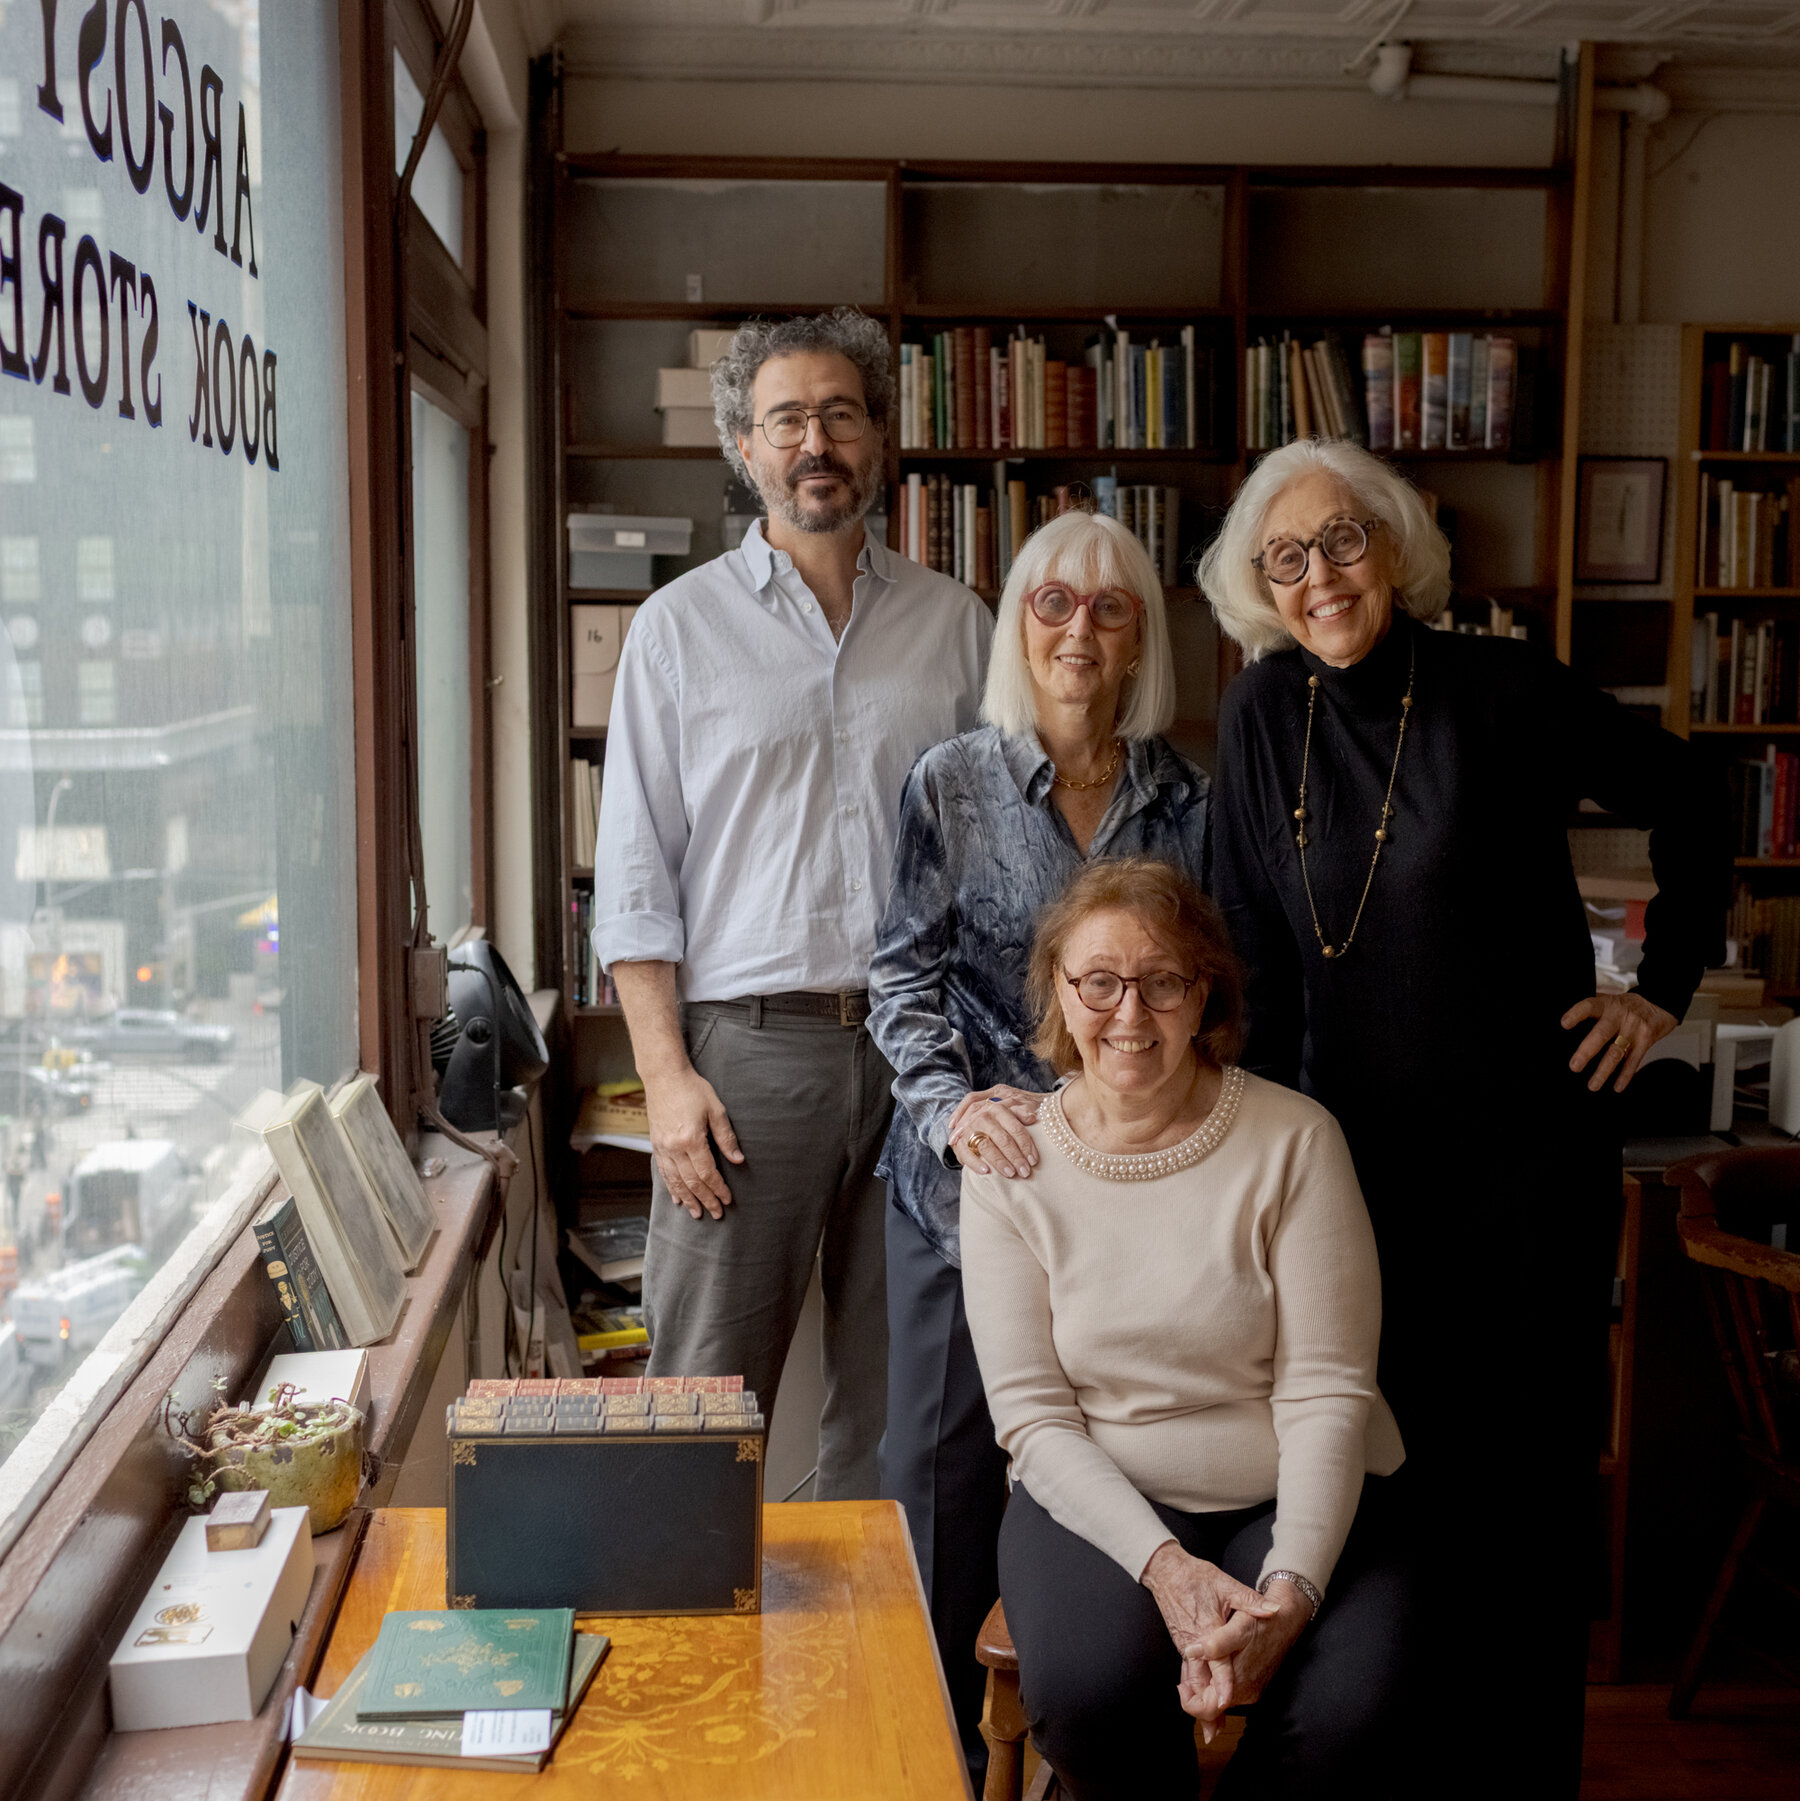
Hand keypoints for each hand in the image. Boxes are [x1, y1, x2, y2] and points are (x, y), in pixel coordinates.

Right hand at [644, 1065, 743, 1219]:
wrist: (664, 1076)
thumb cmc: (693, 1089)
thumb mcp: (716, 1109)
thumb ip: (726, 1137)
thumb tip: (738, 1160)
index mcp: (691, 1139)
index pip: (707, 1172)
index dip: (718, 1188)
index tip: (727, 1200)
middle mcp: (674, 1147)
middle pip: (691, 1182)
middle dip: (705, 1200)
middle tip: (716, 1214)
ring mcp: (662, 1147)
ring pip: (675, 1181)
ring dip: (687, 1199)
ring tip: (696, 1213)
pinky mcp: (656, 1144)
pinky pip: (663, 1172)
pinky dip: (671, 1188)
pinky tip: (677, 1198)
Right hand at [947, 1085, 1044, 1179]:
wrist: (970, 1119)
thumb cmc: (997, 1119)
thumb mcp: (1010, 1110)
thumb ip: (1021, 1112)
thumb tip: (1032, 1117)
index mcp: (998, 1108)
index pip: (1016, 1129)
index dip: (1026, 1145)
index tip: (1034, 1160)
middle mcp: (983, 1116)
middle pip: (1003, 1139)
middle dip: (1015, 1157)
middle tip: (1025, 1171)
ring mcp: (969, 1128)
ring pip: (987, 1146)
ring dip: (999, 1162)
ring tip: (1010, 1173)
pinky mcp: (959, 1140)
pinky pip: (967, 1153)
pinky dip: (976, 1163)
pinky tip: (986, 1172)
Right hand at [1139, 1541, 1277, 1745]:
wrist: (1165, 1571)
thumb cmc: (1195, 1576)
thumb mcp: (1225, 1584)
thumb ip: (1251, 1600)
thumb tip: (1275, 1609)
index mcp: (1206, 1628)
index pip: (1217, 1659)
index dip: (1222, 1681)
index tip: (1227, 1700)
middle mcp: (1194, 1642)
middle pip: (1200, 1680)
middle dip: (1206, 1707)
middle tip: (1214, 1732)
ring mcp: (1185, 1645)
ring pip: (1192, 1681)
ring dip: (1199, 1704)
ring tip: (1209, 1730)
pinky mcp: (1182, 1645)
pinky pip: (1188, 1673)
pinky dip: (1193, 1691)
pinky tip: (1196, 1704)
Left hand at [1178, 1580, 1310, 1730]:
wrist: (1285, 1620)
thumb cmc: (1261, 1622)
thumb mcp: (1238, 1628)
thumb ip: (1215, 1644)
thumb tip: (1190, 1653)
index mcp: (1240, 1684)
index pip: (1207, 1710)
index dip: (1189, 1700)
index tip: (1181, 1682)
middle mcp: (1246, 1693)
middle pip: (1210, 1705)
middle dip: (1194, 1687)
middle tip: (1188, 1662)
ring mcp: (1251, 1689)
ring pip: (1217, 1696)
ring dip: (1203, 1682)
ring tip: (1198, 1657)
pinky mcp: (1252, 1683)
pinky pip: (1227, 1690)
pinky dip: (1214, 1680)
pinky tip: (1209, 1662)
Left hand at [1562, 991, 1678, 1092]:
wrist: (1659, 1006)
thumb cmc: (1627, 1006)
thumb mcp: (1610, 1000)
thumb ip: (1593, 1009)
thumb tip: (1567, 1023)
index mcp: (1607, 1005)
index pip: (1590, 1006)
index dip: (1576, 1013)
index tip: (1564, 1024)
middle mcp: (1620, 1016)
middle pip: (1601, 1034)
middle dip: (1586, 1052)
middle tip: (1574, 1067)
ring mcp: (1634, 1029)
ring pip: (1616, 1052)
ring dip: (1603, 1071)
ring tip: (1593, 1085)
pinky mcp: (1646, 1041)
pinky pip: (1634, 1061)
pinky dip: (1625, 1076)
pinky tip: (1617, 1086)